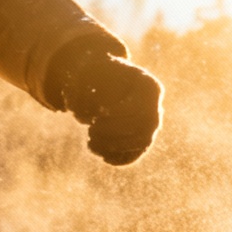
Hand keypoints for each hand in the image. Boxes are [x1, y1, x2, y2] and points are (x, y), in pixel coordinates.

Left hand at [52, 47, 161, 165]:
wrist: (104, 80)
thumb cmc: (96, 73)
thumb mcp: (89, 73)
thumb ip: (83, 88)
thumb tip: (76, 110)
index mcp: (148, 86)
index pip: (139, 106)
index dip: (118, 113)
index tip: (98, 111)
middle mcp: (155, 107)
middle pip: (143, 127)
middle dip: (114, 132)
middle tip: (91, 130)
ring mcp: (151, 126)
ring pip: (141, 143)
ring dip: (114, 147)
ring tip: (90, 143)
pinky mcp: (142, 140)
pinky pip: (136, 154)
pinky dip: (120, 158)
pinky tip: (102, 156)